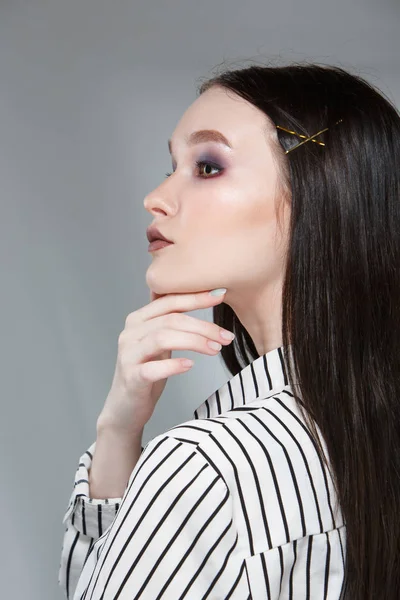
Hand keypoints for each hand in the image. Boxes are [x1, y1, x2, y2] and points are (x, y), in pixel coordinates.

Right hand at [97, 289, 234, 433]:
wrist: (125, 408)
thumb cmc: (146, 372)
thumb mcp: (159, 342)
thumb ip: (172, 322)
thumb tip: (205, 298)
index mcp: (138, 319)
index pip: (169, 301)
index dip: (196, 297)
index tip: (220, 295)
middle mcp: (130, 333)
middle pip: (170, 320)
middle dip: (203, 326)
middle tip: (226, 336)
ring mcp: (128, 355)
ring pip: (162, 338)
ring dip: (194, 342)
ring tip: (215, 349)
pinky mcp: (131, 378)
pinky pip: (152, 368)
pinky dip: (173, 365)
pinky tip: (190, 365)